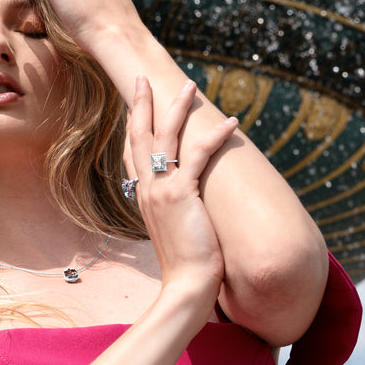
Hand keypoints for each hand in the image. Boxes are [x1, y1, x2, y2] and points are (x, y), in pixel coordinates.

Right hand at [124, 77, 235, 303]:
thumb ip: (174, 214)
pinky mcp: (181, 194)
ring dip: (178, 107)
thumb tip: (186, 208)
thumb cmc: (185, 267)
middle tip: (143, 78)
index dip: (133, 127)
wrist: (186, 287)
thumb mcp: (174, 233)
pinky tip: (232, 122)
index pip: (132, 154)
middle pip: (139, 135)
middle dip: (142, 103)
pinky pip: (197, 154)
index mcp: (144, 198)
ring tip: (191, 85)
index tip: (135, 107)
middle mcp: (147, 189)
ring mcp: (161, 190)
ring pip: (165, 136)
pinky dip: (215, 136)